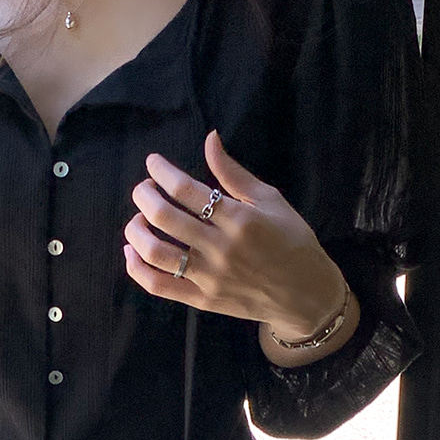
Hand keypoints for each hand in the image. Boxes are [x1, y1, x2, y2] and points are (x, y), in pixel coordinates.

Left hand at [123, 128, 347, 339]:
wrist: (306, 294)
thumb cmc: (293, 241)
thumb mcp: (270, 201)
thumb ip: (233, 173)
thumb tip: (209, 139)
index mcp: (240, 219)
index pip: (186, 189)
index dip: (162, 172)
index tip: (153, 163)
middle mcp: (221, 248)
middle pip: (164, 216)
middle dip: (144, 195)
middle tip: (144, 188)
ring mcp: (210, 277)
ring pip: (156, 252)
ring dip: (137, 229)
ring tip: (139, 219)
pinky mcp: (202, 300)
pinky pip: (159, 285)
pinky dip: (136, 267)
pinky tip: (132, 251)